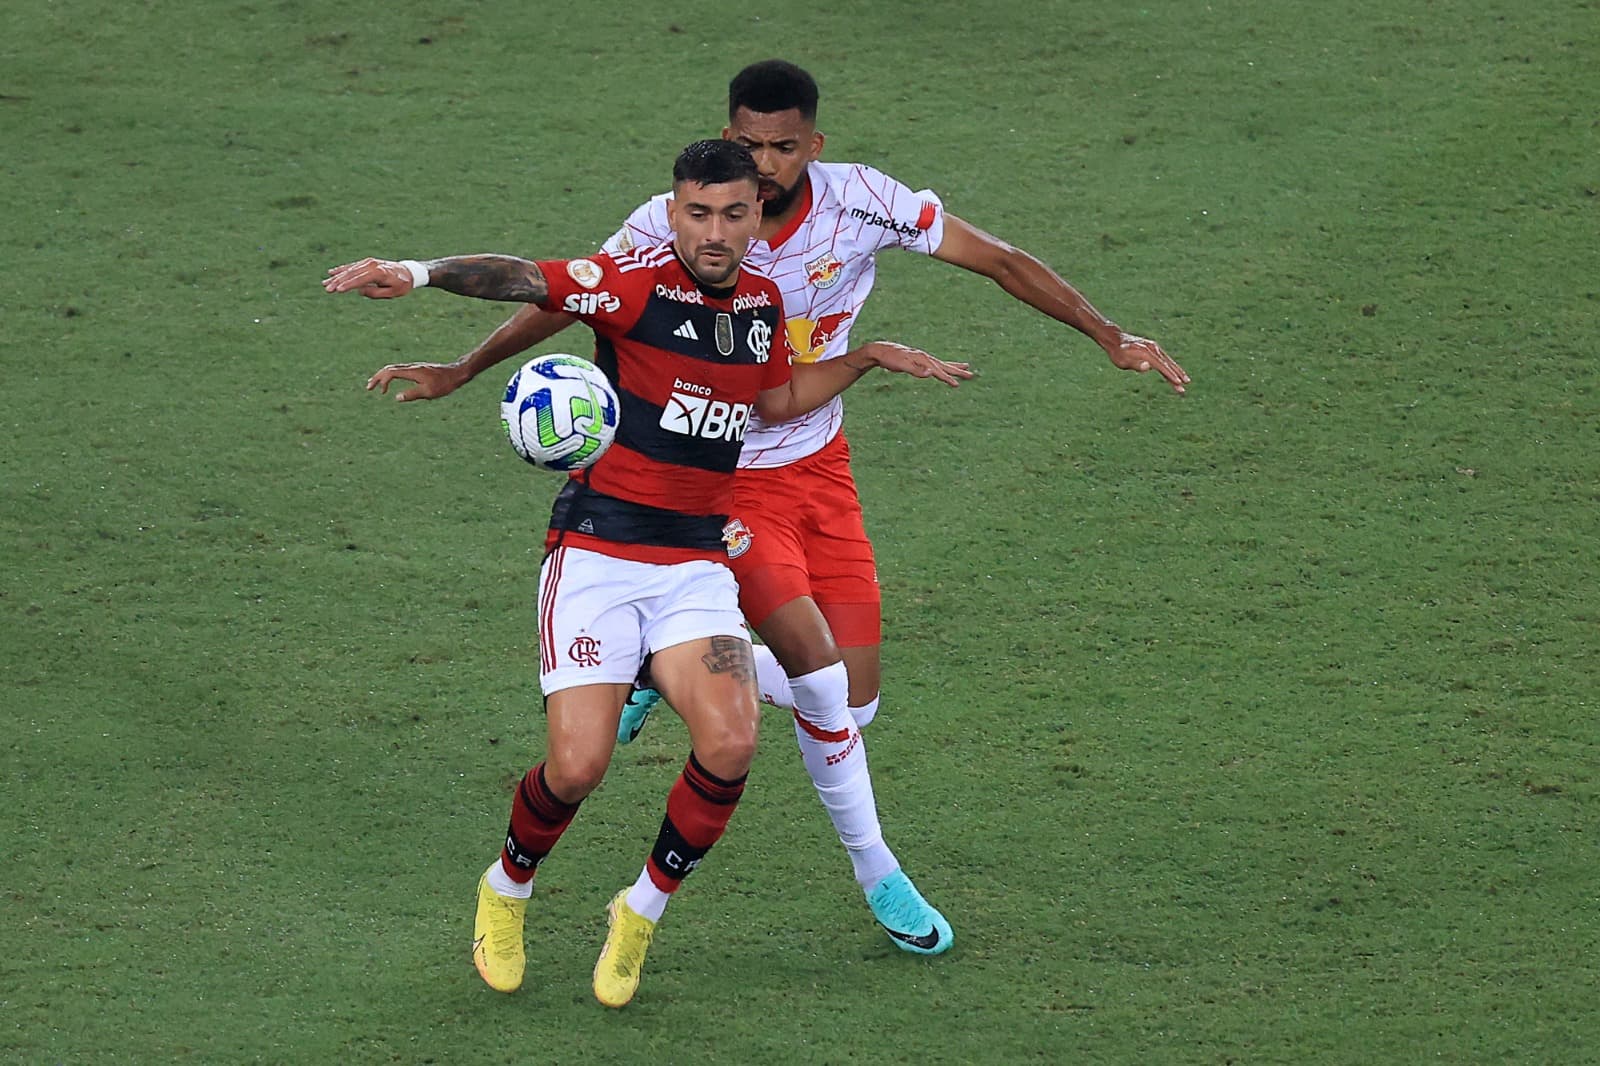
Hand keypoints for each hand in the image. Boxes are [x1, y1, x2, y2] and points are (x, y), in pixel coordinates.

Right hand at [323, 258, 415, 298]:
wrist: (408, 272)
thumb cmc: (401, 285)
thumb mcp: (392, 293)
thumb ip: (376, 293)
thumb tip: (360, 291)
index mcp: (379, 272)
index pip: (359, 280)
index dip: (348, 285)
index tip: (337, 290)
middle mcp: (372, 265)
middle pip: (352, 274)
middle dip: (338, 282)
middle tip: (327, 289)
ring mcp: (368, 262)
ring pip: (349, 270)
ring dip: (337, 276)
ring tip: (325, 283)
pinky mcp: (366, 262)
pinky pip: (352, 266)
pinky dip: (342, 269)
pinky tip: (332, 272)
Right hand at [366, 361, 469, 401]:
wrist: (456, 373)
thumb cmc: (444, 384)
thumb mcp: (428, 392)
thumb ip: (412, 394)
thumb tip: (396, 397)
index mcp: (412, 372)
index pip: (390, 373)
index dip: (381, 381)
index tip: (379, 392)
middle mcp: (411, 367)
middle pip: (389, 369)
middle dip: (377, 377)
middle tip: (369, 387)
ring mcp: (415, 367)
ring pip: (394, 369)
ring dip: (384, 376)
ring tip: (378, 385)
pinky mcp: (418, 369)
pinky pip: (400, 370)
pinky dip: (392, 375)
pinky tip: (392, 381)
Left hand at [860, 341, 974, 387]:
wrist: (881, 350)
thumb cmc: (890, 359)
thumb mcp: (902, 366)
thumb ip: (917, 371)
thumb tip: (931, 373)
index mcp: (923, 359)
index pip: (938, 371)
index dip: (948, 379)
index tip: (957, 385)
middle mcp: (925, 357)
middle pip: (945, 366)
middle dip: (958, 371)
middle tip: (971, 375)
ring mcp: (923, 358)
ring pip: (942, 363)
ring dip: (954, 366)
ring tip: (966, 366)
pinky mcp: (919, 360)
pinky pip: (935, 364)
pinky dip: (943, 366)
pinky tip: (944, 368)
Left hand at [1106, 332, 1187, 393]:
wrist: (1116, 339)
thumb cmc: (1118, 354)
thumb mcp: (1122, 362)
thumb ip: (1136, 365)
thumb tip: (1148, 367)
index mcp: (1147, 353)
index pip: (1161, 366)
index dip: (1170, 375)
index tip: (1178, 383)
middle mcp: (1153, 349)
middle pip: (1168, 363)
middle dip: (1177, 374)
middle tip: (1186, 384)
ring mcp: (1154, 347)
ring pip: (1168, 361)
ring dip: (1177, 370)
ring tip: (1186, 380)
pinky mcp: (1154, 348)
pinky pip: (1165, 359)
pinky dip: (1171, 366)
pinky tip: (1175, 372)